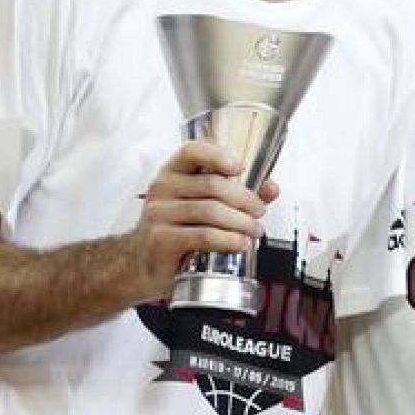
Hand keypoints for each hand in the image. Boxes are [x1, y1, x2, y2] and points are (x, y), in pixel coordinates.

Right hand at [125, 140, 276, 302]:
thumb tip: (271, 188)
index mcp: (173, 172)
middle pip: (213, 185)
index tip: (240, 167)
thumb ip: (239, 194)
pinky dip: (228, 239)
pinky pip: (203, 235)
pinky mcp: (162, 239)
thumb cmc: (178, 229)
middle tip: (259, 212)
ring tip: (254, 231)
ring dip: (241, 222)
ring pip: (211, 211)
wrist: (143, 263)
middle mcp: (162, 188)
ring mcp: (159, 214)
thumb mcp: (205, 205)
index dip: (218, 155)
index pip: (192, 151)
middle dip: (245, 199)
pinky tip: (240, 243)